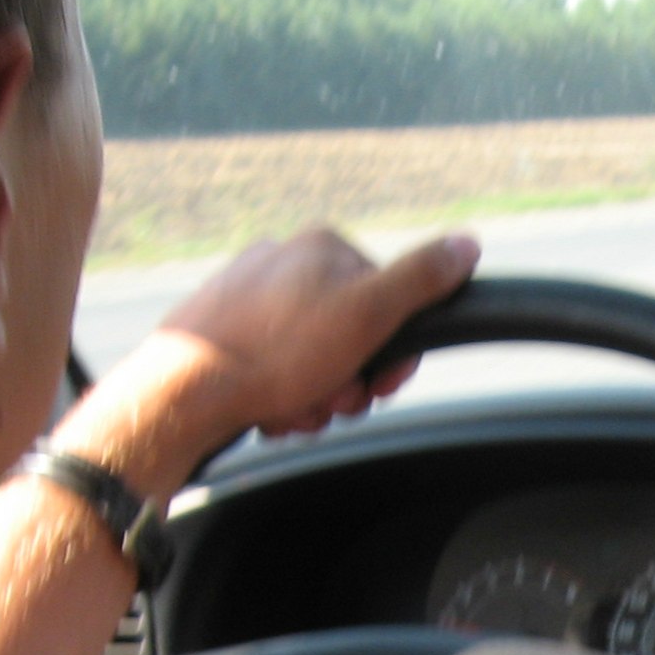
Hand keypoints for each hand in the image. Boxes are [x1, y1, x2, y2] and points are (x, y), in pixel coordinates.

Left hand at [158, 226, 480, 441]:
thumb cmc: (276, 352)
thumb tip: (467, 244)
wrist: (187, 390)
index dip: (391, 354)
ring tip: (293, 408)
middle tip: (330, 400)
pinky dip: (279, 399)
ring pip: (311, 361)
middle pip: (349, 336)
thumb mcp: (368, 312)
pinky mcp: (223, 334)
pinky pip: (272, 373)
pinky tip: (268, 410)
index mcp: (322, 248)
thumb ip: (421, 279)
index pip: (387, 302)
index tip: (379, 383)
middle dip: (347, 381)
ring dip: (314, 397)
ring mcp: (248, 297)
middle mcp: (283, 263)